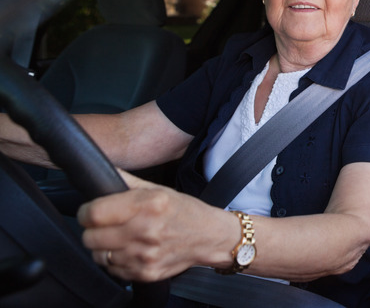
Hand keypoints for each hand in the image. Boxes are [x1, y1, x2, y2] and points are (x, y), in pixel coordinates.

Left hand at [77, 170, 235, 281]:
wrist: (209, 237)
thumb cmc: (184, 211)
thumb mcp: (159, 189)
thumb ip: (127, 181)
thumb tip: (101, 171)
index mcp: (149, 204)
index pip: (94, 213)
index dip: (85, 213)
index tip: (89, 213)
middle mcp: (146, 230)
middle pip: (91, 237)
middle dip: (93, 230)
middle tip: (105, 226)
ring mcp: (145, 255)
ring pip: (98, 255)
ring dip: (103, 247)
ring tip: (119, 238)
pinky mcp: (146, 273)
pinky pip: (112, 270)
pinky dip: (116, 261)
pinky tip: (130, 251)